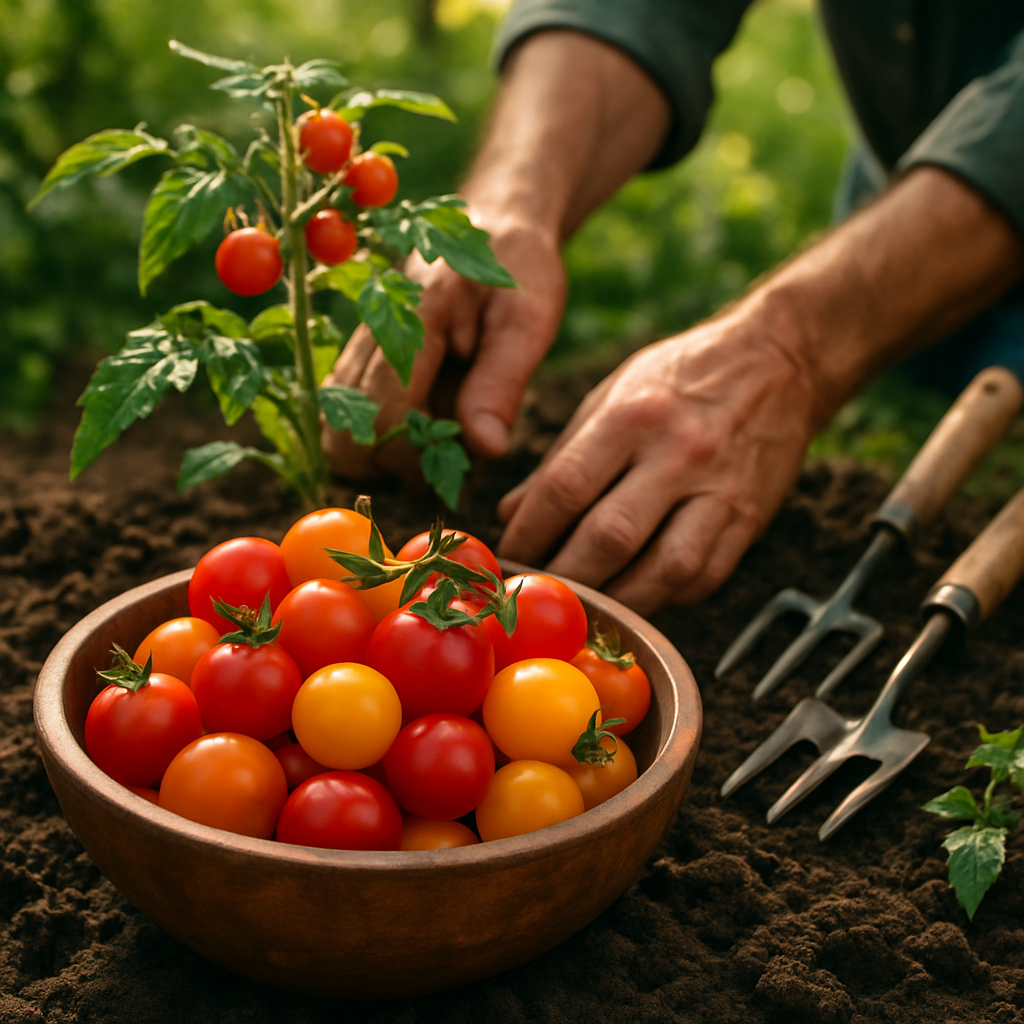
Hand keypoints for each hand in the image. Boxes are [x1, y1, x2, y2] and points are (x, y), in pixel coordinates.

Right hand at [321, 214, 566, 480]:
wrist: (494, 226)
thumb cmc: (517, 268)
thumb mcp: (528, 319)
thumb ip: (502, 383)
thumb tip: (484, 450)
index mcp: (409, 321)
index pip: (382, 415)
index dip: (417, 455)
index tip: (459, 458)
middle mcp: (369, 335)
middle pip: (343, 438)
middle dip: (391, 464)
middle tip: (445, 453)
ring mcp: (359, 348)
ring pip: (338, 433)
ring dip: (384, 453)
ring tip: (438, 435)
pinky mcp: (361, 359)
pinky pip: (349, 415)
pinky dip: (381, 435)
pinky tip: (426, 420)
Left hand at [496, 310, 817, 615]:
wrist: (780, 361)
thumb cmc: (680, 378)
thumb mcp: (611, 395)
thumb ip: (561, 456)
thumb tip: (512, 512)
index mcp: (633, 417)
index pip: (566, 488)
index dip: (529, 532)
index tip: (509, 555)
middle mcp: (679, 455)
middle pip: (611, 538)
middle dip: (566, 575)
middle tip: (540, 591)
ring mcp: (719, 492)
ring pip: (664, 571)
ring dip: (617, 600)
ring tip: (585, 605)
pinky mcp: (749, 521)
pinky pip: (703, 579)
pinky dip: (663, 597)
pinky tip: (636, 595)